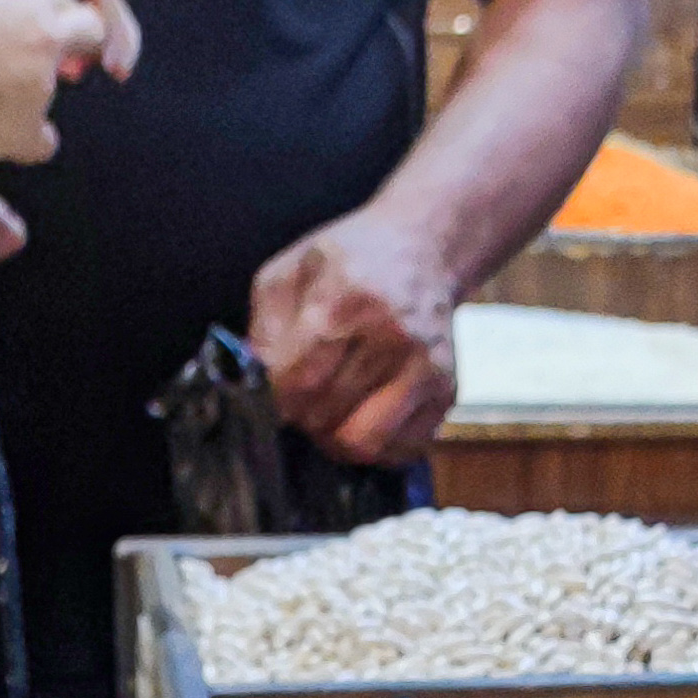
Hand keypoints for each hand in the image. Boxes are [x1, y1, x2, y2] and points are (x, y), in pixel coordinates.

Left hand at [247, 202, 456, 462]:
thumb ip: (264, 328)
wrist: (426, 247)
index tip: (274, 390)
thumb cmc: (352, 260)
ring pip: (361, 444)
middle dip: (302, 414)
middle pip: (324, 415)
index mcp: (347, 301)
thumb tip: (251, 382)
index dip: (274, 398)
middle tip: (303, 395)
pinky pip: (398, 450)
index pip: (297, 383)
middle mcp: (392, 336)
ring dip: (334, 437)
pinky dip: (373, 445)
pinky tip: (363, 415)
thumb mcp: (291, 270)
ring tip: (330, 410)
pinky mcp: (446, 393)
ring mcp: (425, 368)